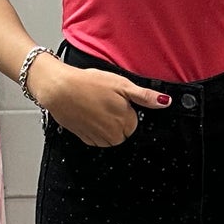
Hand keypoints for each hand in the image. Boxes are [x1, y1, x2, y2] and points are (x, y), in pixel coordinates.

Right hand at [31, 56, 170, 145]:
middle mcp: (113, 135)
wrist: (59, 89)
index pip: (135, 122)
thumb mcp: (121, 84)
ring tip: (95, 106)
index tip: (117, 100)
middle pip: (124, 131)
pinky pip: (95, 138)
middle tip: (105, 101)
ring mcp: (98, 139)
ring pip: (110, 137)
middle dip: (117, 119)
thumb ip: (145, 97)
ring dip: (106, 125)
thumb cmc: (88, 84)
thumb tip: (165, 102)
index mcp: (126, 122)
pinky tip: (87, 114)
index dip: (127, 110)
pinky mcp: (84, 139)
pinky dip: (93, 129)